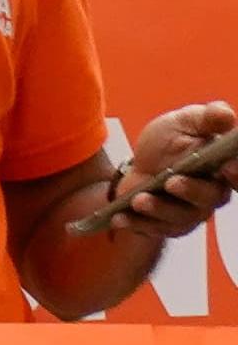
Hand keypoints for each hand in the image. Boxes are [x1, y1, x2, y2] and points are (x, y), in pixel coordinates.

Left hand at [106, 102, 237, 239]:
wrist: (140, 162)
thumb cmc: (170, 141)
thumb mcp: (185, 122)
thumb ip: (207, 117)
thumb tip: (226, 115)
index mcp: (223, 169)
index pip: (237, 176)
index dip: (236, 174)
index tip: (227, 168)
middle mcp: (211, 194)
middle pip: (209, 198)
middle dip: (192, 191)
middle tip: (172, 182)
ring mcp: (190, 213)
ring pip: (181, 217)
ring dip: (159, 209)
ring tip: (139, 200)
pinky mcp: (168, 225)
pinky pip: (155, 229)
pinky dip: (137, 224)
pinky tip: (119, 218)